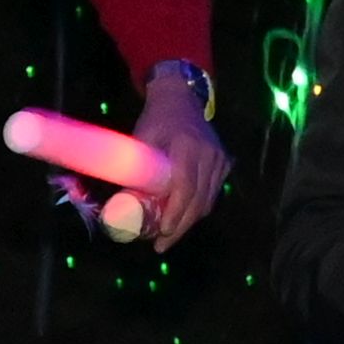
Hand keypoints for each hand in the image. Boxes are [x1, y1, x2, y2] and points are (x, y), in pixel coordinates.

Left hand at [116, 65, 233, 249]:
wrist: (181, 98)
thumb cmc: (156, 119)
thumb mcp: (141, 139)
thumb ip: (134, 169)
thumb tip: (119, 204)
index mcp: (187, 148)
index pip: (185, 188)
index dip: (175, 214)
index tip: (162, 233)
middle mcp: (209, 155)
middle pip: (199, 201)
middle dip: (180, 227)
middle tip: (161, 244)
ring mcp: (220, 159)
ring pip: (208, 201)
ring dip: (189, 221)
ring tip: (169, 235)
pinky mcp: (224, 163)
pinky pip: (213, 193)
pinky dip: (199, 208)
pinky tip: (184, 218)